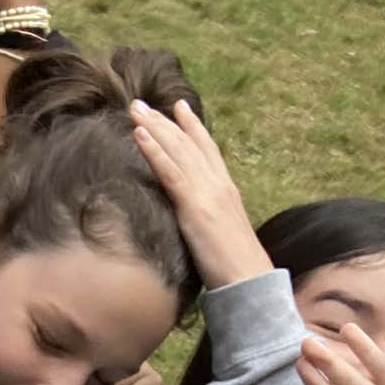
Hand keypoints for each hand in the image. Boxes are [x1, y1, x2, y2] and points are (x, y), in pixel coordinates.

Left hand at [129, 97, 271, 290]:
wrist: (249, 282)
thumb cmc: (234, 267)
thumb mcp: (218, 235)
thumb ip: (207, 220)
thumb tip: (195, 220)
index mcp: (225, 190)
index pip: (207, 150)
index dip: (191, 127)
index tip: (178, 107)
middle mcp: (218, 184)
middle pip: (188, 144)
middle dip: (164, 121)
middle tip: (140, 103)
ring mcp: (207, 193)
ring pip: (178, 151)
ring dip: (154, 127)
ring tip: (134, 109)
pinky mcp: (195, 207)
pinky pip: (171, 173)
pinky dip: (154, 151)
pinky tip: (139, 135)